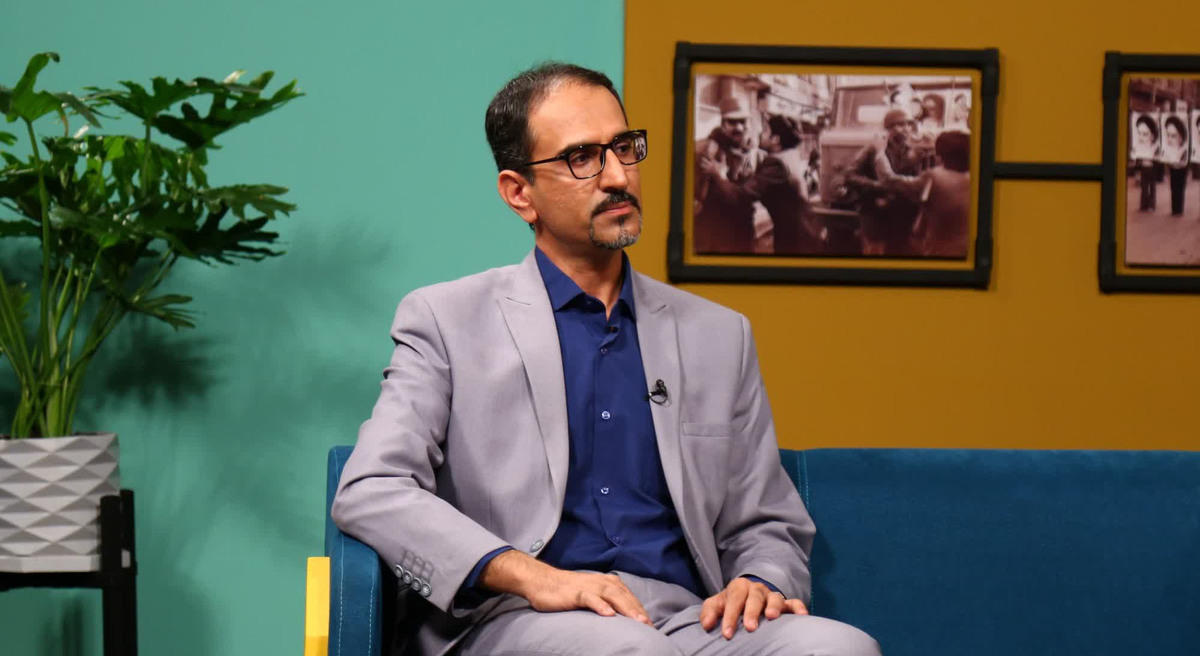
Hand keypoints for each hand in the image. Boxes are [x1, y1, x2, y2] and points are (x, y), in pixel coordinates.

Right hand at [479, 550, 650, 624]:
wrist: (543, 581)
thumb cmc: (569, 591)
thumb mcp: (592, 594)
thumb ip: (607, 601)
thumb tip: (622, 617)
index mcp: (608, 583)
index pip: (629, 598)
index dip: (640, 610)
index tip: (651, 625)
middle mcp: (602, 582)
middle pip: (625, 597)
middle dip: (638, 611)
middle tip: (650, 626)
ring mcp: (589, 586)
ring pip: (612, 596)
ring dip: (626, 608)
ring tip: (637, 621)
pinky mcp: (576, 592)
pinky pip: (590, 598)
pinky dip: (600, 605)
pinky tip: (608, 614)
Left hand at [699, 577, 807, 639]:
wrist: (747, 594)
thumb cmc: (732, 602)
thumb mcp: (718, 603)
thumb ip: (710, 612)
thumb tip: (706, 625)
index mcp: (739, 587)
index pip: (734, 599)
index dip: (731, 616)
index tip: (727, 634)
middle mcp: (757, 589)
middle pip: (755, 597)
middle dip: (752, 612)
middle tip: (750, 628)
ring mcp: (772, 595)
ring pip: (775, 597)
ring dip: (774, 606)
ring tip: (772, 618)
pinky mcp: (785, 603)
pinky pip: (794, 603)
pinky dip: (798, 608)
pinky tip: (802, 616)